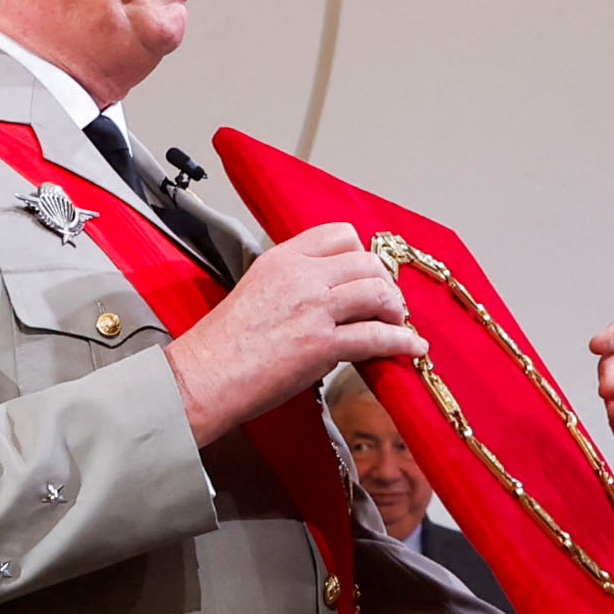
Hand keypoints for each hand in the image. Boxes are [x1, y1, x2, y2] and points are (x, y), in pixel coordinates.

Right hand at [167, 222, 420, 444]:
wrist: (202, 377)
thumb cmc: (221, 347)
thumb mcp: (254, 293)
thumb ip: (291, 287)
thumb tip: (324, 301)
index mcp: (281, 259)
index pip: (338, 235)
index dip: (361, 254)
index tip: (366, 274)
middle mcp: (300, 276)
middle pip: (366, 261)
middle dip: (384, 283)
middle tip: (387, 303)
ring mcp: (313, 309)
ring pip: (377, 291)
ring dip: (395, 309)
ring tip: (398, 323)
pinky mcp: (322, 345)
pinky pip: (377, 336)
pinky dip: (402, 342)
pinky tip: (412, 348)